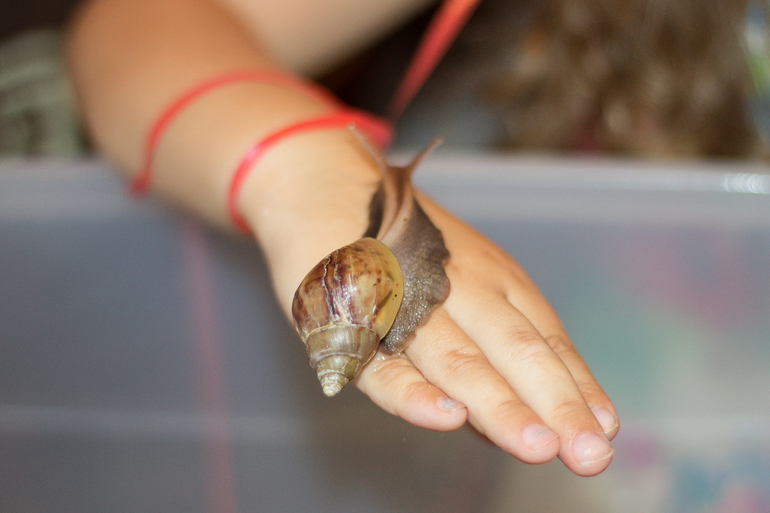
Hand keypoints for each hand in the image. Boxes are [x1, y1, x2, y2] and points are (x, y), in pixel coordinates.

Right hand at [353, 196, 618, 475]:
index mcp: (494, 280)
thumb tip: (541, 418)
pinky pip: (384, 365)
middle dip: (555, 404)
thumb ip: (498, 350)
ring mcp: (409, 302)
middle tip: (591, 454)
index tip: (607, 430)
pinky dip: (414, 392)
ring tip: (537, 447)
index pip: (545, 341)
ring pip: (459, 360)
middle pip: (515, 351)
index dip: (577, 387)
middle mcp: (461, 288)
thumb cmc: (406, 251)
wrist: (329, 189)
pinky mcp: (356, 321)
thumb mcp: (467, 281)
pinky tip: (446, 418)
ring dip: (499, 404)